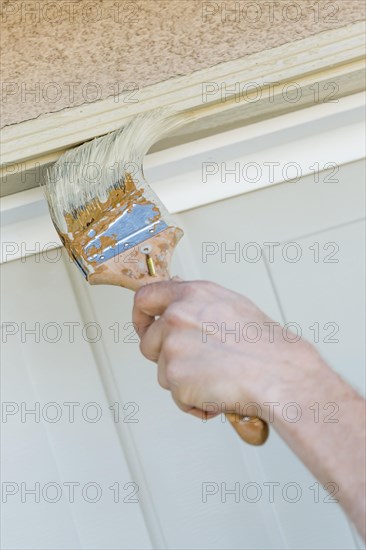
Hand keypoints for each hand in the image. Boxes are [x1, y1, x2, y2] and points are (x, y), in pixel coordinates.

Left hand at [132, 279, 317, 420]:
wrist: (280, 374)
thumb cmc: (265, 345)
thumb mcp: (230, 305)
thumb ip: (196, 303)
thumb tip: (176, 305)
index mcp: (191, 295)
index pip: (145, 298)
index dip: (141, 316)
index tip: (144, 326)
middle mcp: (177, 316)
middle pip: (148, 342)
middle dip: (166, 357)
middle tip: (194, 364)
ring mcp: (173, 346)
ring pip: (162, 372)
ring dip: (183, 381)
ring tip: (216, 377)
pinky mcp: (176, 377)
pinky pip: (176, 396)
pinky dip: (193, 401)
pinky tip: (217, 392)